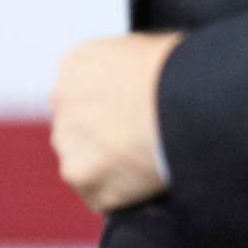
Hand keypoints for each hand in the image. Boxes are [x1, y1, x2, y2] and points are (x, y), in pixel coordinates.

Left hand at [50, 31, 180, 214]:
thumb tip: (143, 84)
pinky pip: (98, 195)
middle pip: (77, 128)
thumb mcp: (148, 50)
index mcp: (78, 63)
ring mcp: (68, 138)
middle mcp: (62, 97)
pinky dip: (119, 197)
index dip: (108, 110)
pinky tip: (144, 185)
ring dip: (106, 169)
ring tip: (145, 167)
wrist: (185, 101)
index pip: (82, 93)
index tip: (129, 120)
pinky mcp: (80, 175)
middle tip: (136, 146)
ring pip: (82, 162)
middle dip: (101, 139)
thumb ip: (129, 68)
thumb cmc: (180, 72)